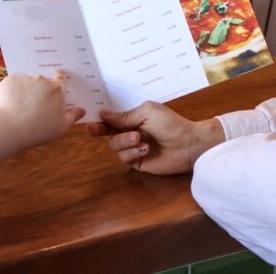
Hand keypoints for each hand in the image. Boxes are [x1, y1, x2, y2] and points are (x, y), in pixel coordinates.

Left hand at [0, 71, 84, 148]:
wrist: (10, 127)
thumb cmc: (39, 129)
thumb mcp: (61, 126)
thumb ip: (73, 116)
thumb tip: (82, 110)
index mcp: (57, 89)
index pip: (61, 79)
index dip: (59, 79)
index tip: (57, 81)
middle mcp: (42, 80)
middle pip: (43, 81)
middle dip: (40, 90)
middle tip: (35, 105)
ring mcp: (25, 79)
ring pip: (26, 82)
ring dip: (25, 91)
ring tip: (20, 108)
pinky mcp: (9, 80)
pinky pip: (13, 84)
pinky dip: (12, 92)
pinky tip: (10, 105)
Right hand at [85, 101, 224, 174]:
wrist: (188, 144)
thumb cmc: (171, 124)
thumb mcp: (147, 113)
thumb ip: (125, 116)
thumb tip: (103, 114)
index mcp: (133, 118)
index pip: (111, 119)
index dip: (99, 120)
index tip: (87, 120)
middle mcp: (131, 132)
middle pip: (107, 133)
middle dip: (101, 131)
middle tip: (92, 131)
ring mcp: (134, 148)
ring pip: (115, 146)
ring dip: (124, 141)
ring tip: (139, 139)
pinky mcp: (138, 162)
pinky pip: (125, 157)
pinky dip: (133, 152)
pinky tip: (146, 149)